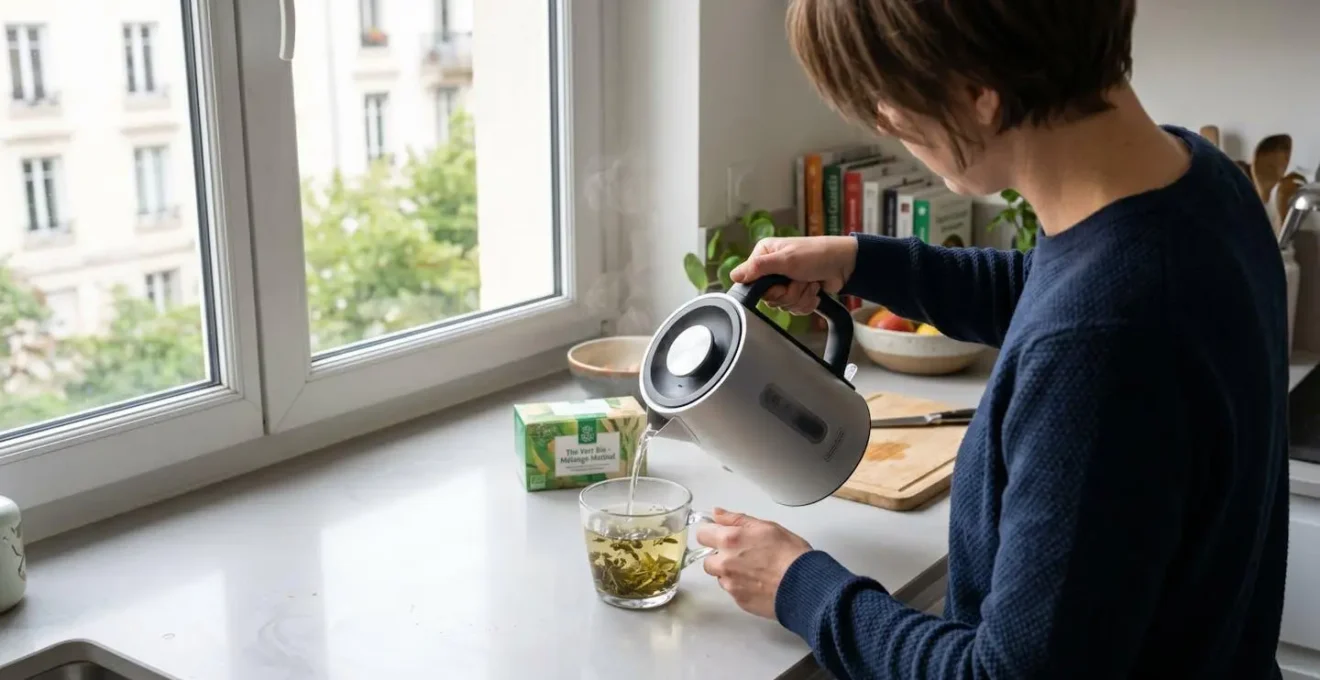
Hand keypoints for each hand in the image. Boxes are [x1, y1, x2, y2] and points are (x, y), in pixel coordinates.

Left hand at [695, 508, 812, 618]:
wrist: (804, 585)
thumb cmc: (791, 554)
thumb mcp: (767, 526)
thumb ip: (737, 519)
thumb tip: (717, 514)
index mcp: (730, 540)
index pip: (702, 534)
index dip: (712, 534)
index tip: (720, 535)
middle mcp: (725, 563)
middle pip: (707, 559)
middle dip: (720, 557)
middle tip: (741, 555)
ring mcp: (730, 584)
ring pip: (720, 577)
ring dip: (730, 573)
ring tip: (754, 571)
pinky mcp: (738, 600)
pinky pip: (733, 591)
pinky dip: (741, 587)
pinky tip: (759, 583)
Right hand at [729, 236, 857, 314]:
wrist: (844, 265)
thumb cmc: (817, 255)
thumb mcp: (786, 259)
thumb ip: (758, 267)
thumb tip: (734, 276)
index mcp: (764, 256)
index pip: (752, 283)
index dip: (768, 289)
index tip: (780, 283)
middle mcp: (772, 269)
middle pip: (769, 297)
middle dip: (789, 293)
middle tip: (800, 281)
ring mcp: (785, 282)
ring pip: (783, 305)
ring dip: (800, 297)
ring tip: (810, 284)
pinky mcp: (797, 293)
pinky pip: (794, 309)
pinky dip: (807, 303)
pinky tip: (814, 291)